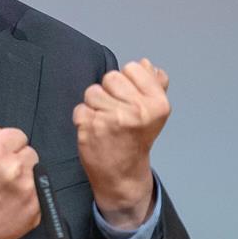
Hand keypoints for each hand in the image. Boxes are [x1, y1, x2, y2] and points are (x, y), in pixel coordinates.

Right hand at [0, 123, 40, 238]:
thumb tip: (2, 131)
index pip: (18, 134)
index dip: (8, 144)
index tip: (2, 154)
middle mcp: (14, 169)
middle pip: (30, 151)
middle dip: (18, 158)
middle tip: (3, 172)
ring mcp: (27, 189)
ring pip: (37, 169)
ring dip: (26, 174)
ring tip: (8, 185)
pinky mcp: (36, 207)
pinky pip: (40, 189)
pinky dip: (30, 192)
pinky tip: (14, 198)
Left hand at [72, 58, 169, 229]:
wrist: (123, 175)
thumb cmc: (137, 140)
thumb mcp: (155, 112)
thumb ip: (154, 84)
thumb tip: (146, 63)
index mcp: (157, 103)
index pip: (132, 67)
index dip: (128, 82)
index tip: (131, 100)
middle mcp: (136, 111)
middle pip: (110, 77)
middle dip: (110, 92)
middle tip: (117, 113)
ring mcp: (112, 119)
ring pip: (92, 91)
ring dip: (95, 105)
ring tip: (106, 122)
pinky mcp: (90, 126)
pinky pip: (80, 108)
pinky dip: (84, 118)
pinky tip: (95, 130)